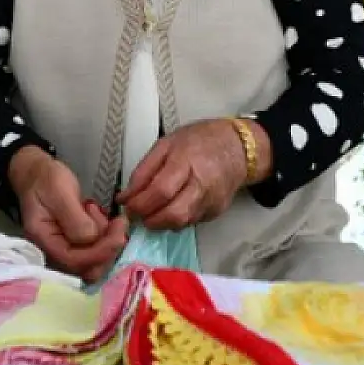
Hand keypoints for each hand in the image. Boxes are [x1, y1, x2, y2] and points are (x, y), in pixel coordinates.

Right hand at [8, 147, 128, 282]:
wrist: (38, 173)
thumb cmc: (46, 180)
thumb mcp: (59, 192)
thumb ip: (74, 218)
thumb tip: (92, 238)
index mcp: (44, 240)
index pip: (73, 260)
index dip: (99, 253)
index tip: (119, 235)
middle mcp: (54, 251)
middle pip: (87, 267)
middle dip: (107, 247)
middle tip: (117, 222)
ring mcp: (65, 248)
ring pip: (95, 259)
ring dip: (107, 238)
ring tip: (98, 211)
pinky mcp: (76, 243)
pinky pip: (96, 248)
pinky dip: (105, 234)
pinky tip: (98, 214)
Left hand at [119, 119, 269, 230]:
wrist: (238, 148)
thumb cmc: (200, 140)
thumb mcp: (166, 144)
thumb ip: (144, 170)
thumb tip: (125, 196)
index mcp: (187, 161)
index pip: (161, 191)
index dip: (140, 203)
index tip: (126, 205)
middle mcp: (202, 184)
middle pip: (173, 214)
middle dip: (149, 220)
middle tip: (137, 214)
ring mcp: (211, 201)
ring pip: (181, 223)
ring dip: (160, 223)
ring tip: (151, 212)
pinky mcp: (216, 212)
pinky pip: (190, 222)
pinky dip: (174, 220)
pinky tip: (170, 208)